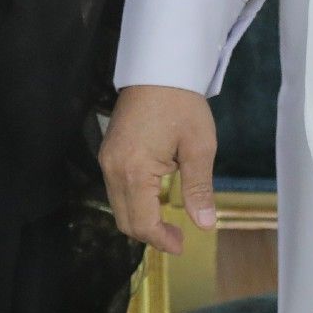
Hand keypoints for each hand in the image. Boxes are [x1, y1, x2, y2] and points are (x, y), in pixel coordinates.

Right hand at [101, 85, 218, 253]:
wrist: (158, 67)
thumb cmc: (182, 104)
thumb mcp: (199, 146)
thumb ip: (199, 188)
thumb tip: (205, 225)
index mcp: (135, 170)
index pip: (142, 222)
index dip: (161, 240)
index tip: (182, 245)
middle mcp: (113, 169)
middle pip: (125, 220)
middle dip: (150, 234)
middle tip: (177, 237)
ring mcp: (106, 159)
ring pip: (117, 206)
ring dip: (140, 219)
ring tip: (168, 221)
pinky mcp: (107, 151)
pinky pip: (115, 189)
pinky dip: (132, 202)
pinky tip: (153, 198)